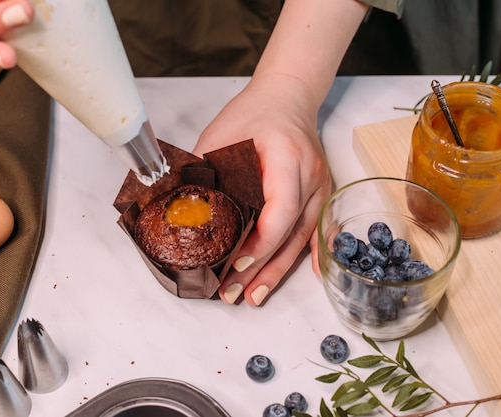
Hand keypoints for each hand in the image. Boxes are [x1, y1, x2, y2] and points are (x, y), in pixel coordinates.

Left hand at [192, 72, 331, 305]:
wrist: (286, 98)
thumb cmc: (252, 114)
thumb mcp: (218, 136)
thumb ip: (203, 172)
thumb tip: (179, 212)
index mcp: (286, 157)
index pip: (280, 210)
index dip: (259, 243)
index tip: (235, 263)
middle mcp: (310, 175)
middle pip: (291, 233)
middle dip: (262, 269)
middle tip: (235, 294)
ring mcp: (320, 186)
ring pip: (302, 238)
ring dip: (278, 270)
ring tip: (254, 296)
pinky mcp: (320, 193)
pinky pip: (317, 230)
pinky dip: (308, 256)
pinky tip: (307, 278)